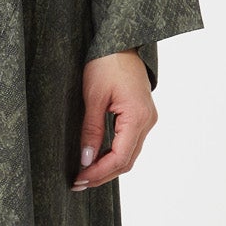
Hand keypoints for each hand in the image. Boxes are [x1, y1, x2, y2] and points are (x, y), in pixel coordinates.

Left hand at [72, 51, 155, 190]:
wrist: (122, 42)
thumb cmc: (107, 63)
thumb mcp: (93, 97)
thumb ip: (91, 130)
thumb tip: (86, 160)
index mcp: (138, 117)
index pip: (119, 158)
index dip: (99, 173)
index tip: (79, 180)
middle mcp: (147, 121)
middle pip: (126, 161)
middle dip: (102, 175)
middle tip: (78, 183)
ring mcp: (146, 119)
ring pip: (129, 155)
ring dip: (108, 167)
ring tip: (85, 175)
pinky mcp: (141, 116)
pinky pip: (129, 143)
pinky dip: (114, 155)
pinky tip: (97, 159)